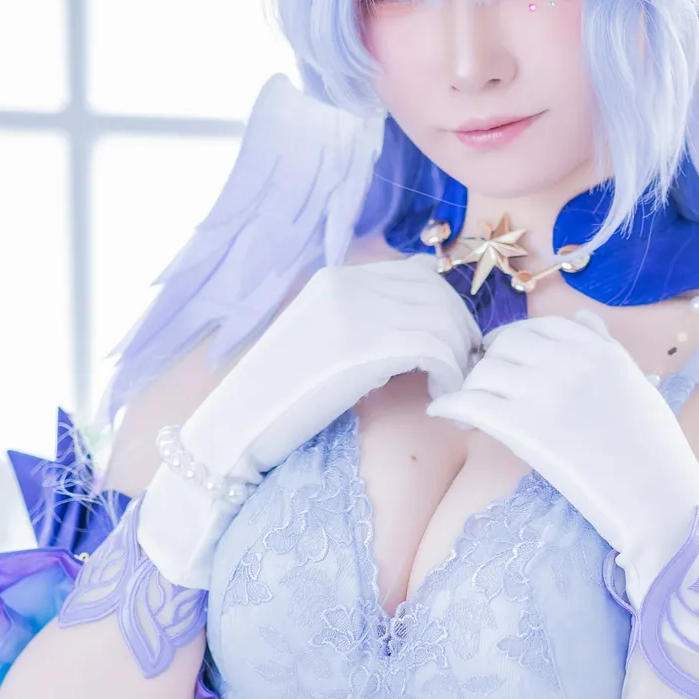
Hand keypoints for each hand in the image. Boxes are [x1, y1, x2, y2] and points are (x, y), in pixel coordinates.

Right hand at [139, 255, 479, 585]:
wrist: (237, 424)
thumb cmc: (279, 395)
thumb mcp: (322, 337)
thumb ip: (365, 316)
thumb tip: (421, 306)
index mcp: (338, 279)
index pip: (420, 274)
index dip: (447, 311)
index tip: (449, 347)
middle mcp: (349, 285)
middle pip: (439, 295)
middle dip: (461, 334)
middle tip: (460, 372)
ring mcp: (356, 313)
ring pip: (444, 323)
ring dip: (458, 359)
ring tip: (449, 389)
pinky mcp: (365, 348)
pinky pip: (437, 350)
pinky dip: (450, 377)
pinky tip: (438, 400)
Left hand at [426, 312, 698, 602]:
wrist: (658, 501)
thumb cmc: (654, 453)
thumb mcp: (636, 385)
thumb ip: (605, 349)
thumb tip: (582, 320)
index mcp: (599, 349)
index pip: (540, 327)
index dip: (516, 342)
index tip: (505, 357)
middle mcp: (569, 360)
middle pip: (506, 344)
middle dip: (492, 361)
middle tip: (485, 384)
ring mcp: (543, 390)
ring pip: (484, 370)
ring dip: (471, 385)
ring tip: (467, 406)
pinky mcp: (522, 426)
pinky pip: (470, 401)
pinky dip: (451, 405)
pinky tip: (445, 413)